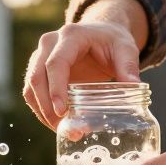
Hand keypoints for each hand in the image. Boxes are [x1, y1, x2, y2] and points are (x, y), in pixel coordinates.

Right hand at [23, 0, 148, 129]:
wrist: (101, 33)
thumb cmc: (112, 40)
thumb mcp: (125, 49)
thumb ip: (129, 66)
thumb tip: (134, 86)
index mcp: (70, 36)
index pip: (55, 63)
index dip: (56, 89)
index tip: (62, 112)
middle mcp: (49, 44)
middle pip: (37, 77)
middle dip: (47, 107)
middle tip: (65, 129)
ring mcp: (40, 56)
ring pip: (31, 87)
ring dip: (43, 112)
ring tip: (64, 131)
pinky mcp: (39, 71)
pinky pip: (32, 93)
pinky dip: (41, 110)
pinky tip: (58, 124)